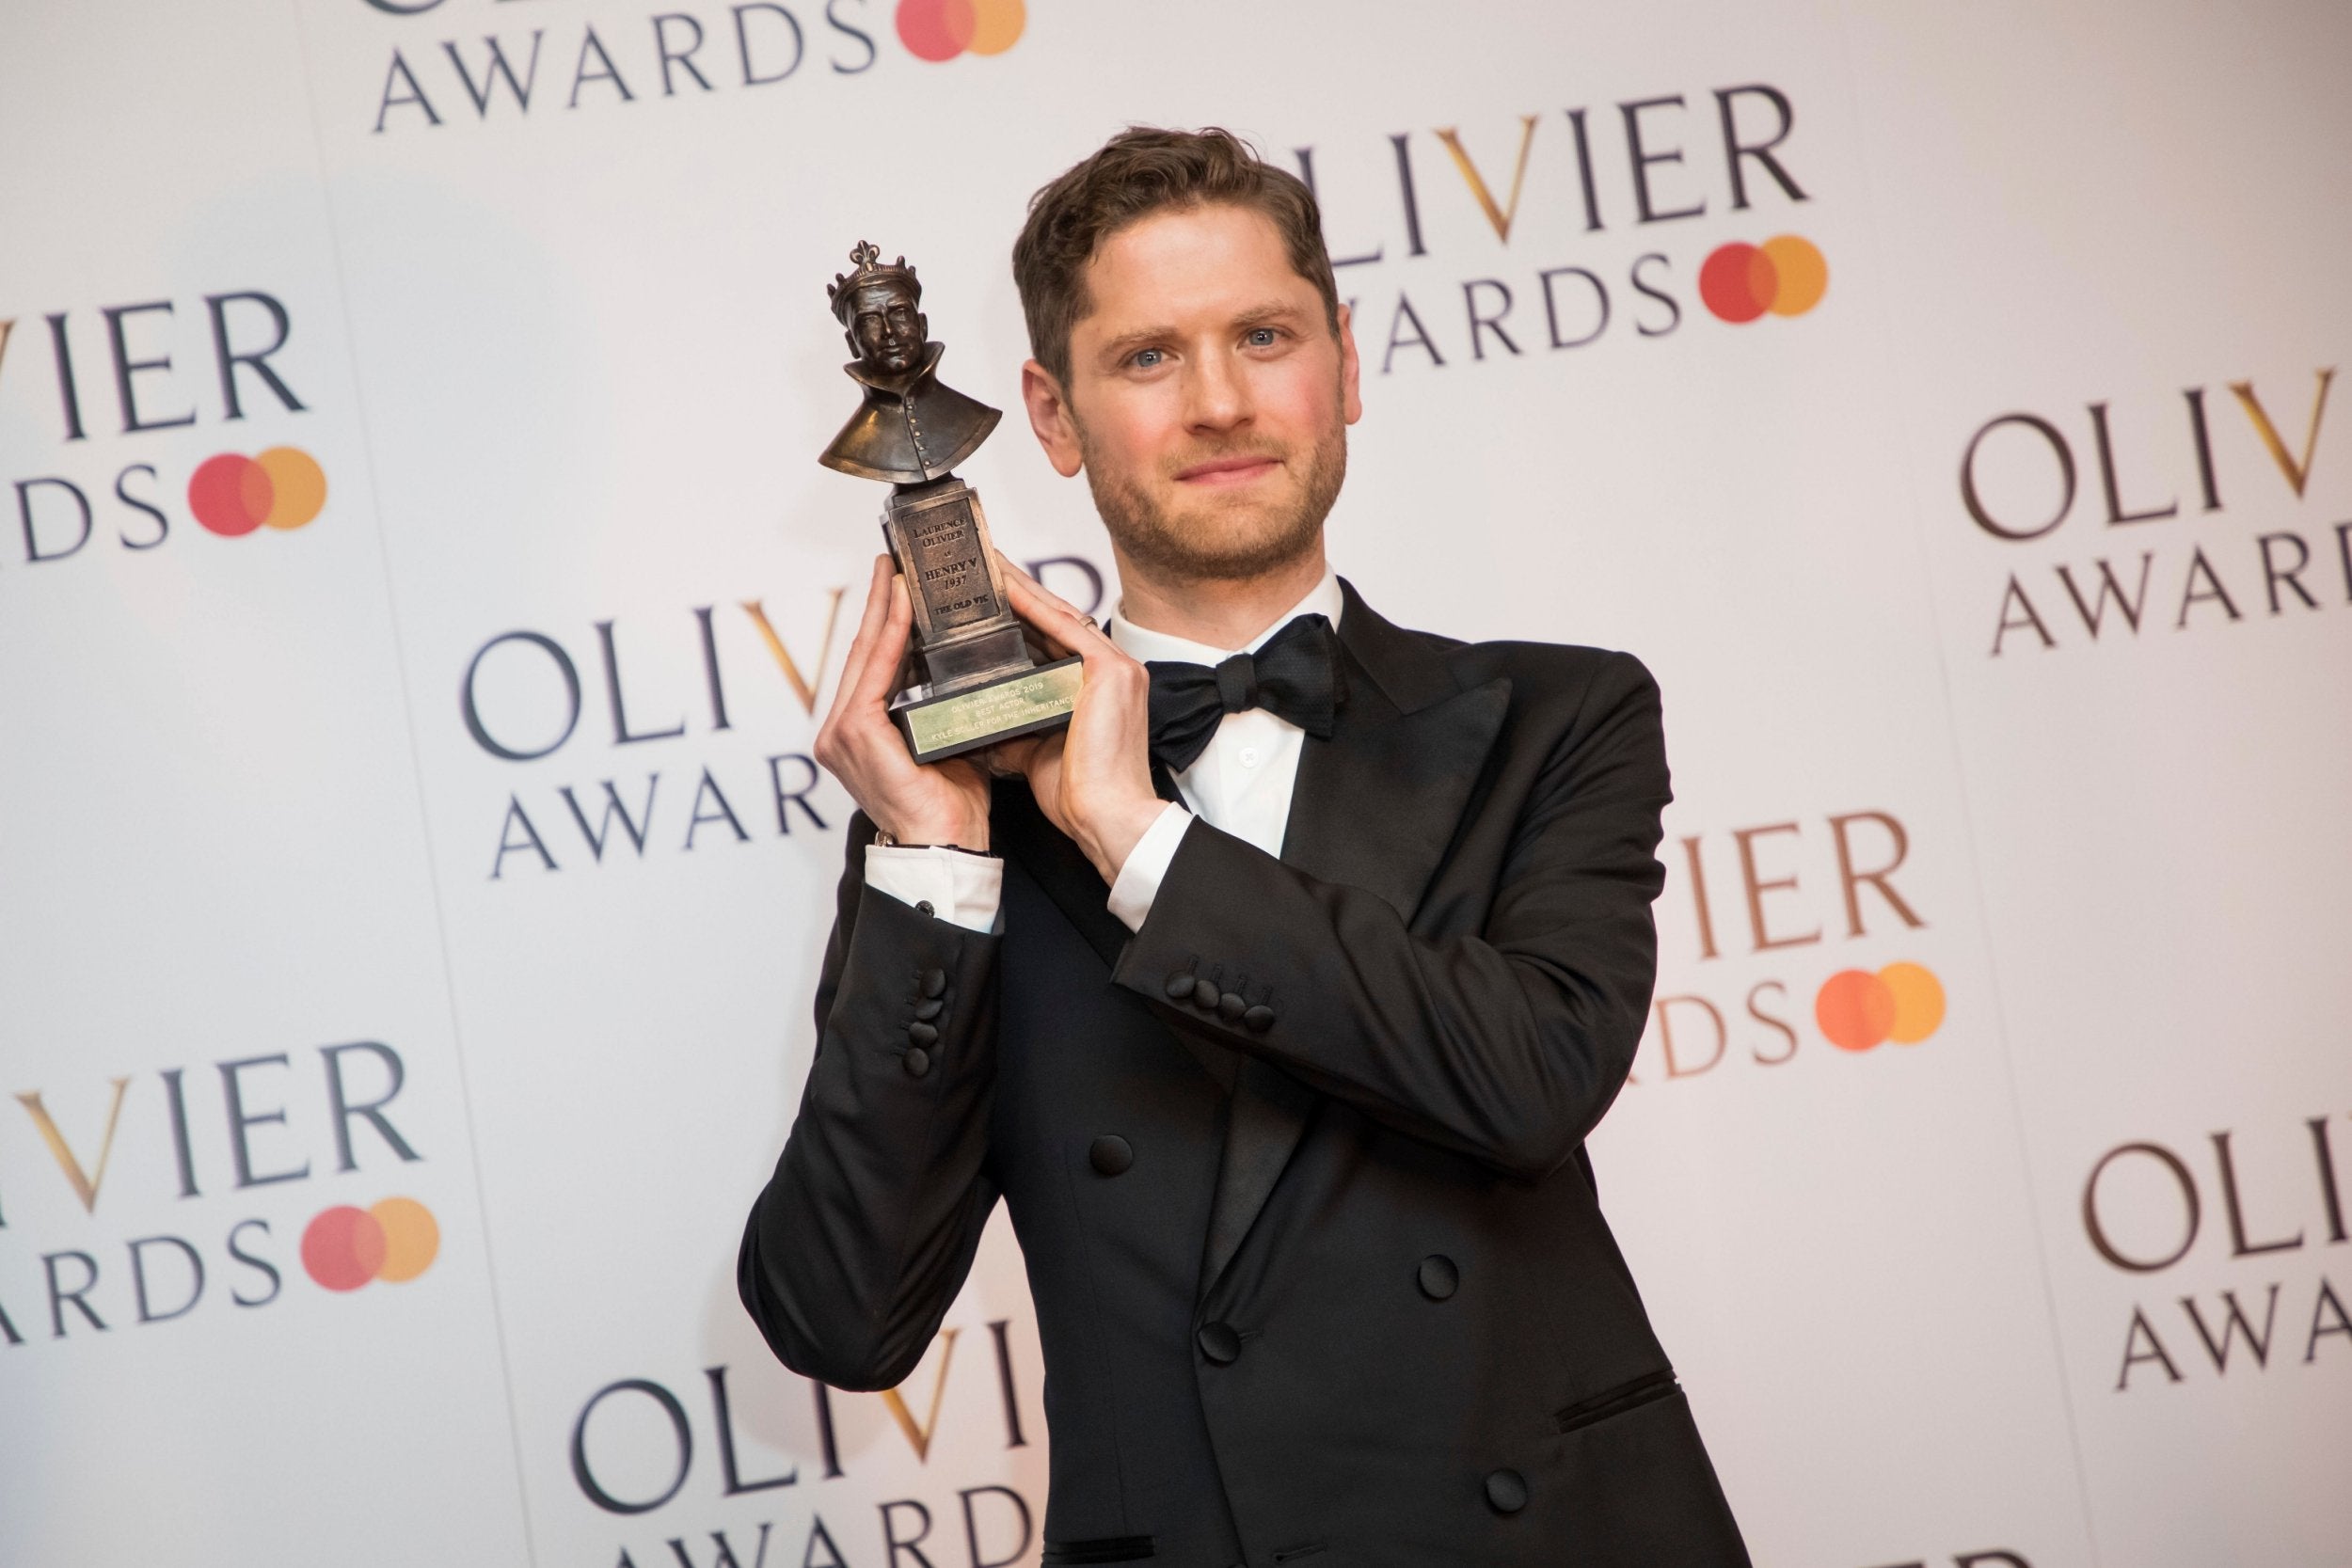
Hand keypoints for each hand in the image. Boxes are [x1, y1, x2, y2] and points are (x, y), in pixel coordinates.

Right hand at [812, 555, 992, 850]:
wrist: (947, 847)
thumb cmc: (950, 804)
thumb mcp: (944, 742)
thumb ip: (939, 706)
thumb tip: (963, 666)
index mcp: (857, 734)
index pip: (871, 665)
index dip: (881, 621)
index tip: (895, 583)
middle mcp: (839, 732)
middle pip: (863, 652)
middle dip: (877, 602)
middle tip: (892, 561)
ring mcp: (841, 733)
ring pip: (867, 655)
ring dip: (884, 608)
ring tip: (898, 571)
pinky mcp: (856, 733)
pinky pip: (876, 672)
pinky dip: (891, 636)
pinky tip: (905, 606)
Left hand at [988, 556, 1167, 883]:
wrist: (1106, 819)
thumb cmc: (1079, 794)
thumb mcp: (1032, 748)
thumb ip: (1012, 723)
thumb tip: (973, 716)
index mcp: (1099, 689)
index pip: (1054, 639)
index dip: (1021, 614)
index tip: (990, 596)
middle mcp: (1113, 671)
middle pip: (1056, 620)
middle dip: (1017, 592)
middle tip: (981, 564)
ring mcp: (1116, 668)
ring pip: (1058, 615)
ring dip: (1019, 589)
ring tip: (985, 565)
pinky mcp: (1109, 671)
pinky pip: (1062, 627)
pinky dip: (1030, 605)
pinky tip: (1001, 587)